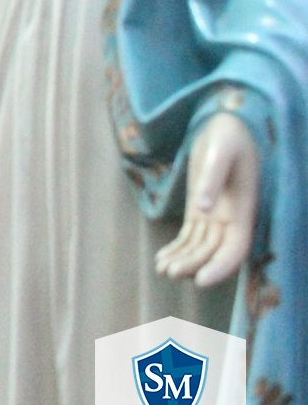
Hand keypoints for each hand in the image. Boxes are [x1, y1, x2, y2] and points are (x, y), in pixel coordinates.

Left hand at [155, 113, 260, 286]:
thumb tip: (204, 210)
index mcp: (243, 208)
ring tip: (162, 269)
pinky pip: (190, 235)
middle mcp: (231, 217)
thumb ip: (212, 179)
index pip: (236, 247)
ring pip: (200, 246)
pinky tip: (162, 259)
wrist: (225, 123)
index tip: (201, 281)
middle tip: (170, 272)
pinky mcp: (200, 209)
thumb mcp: (220, 151)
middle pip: (214, 251)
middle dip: (194, 265)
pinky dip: (177, 248)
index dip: (221, 266)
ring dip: (183, 260)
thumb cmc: (228, 135)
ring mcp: (215, 214)